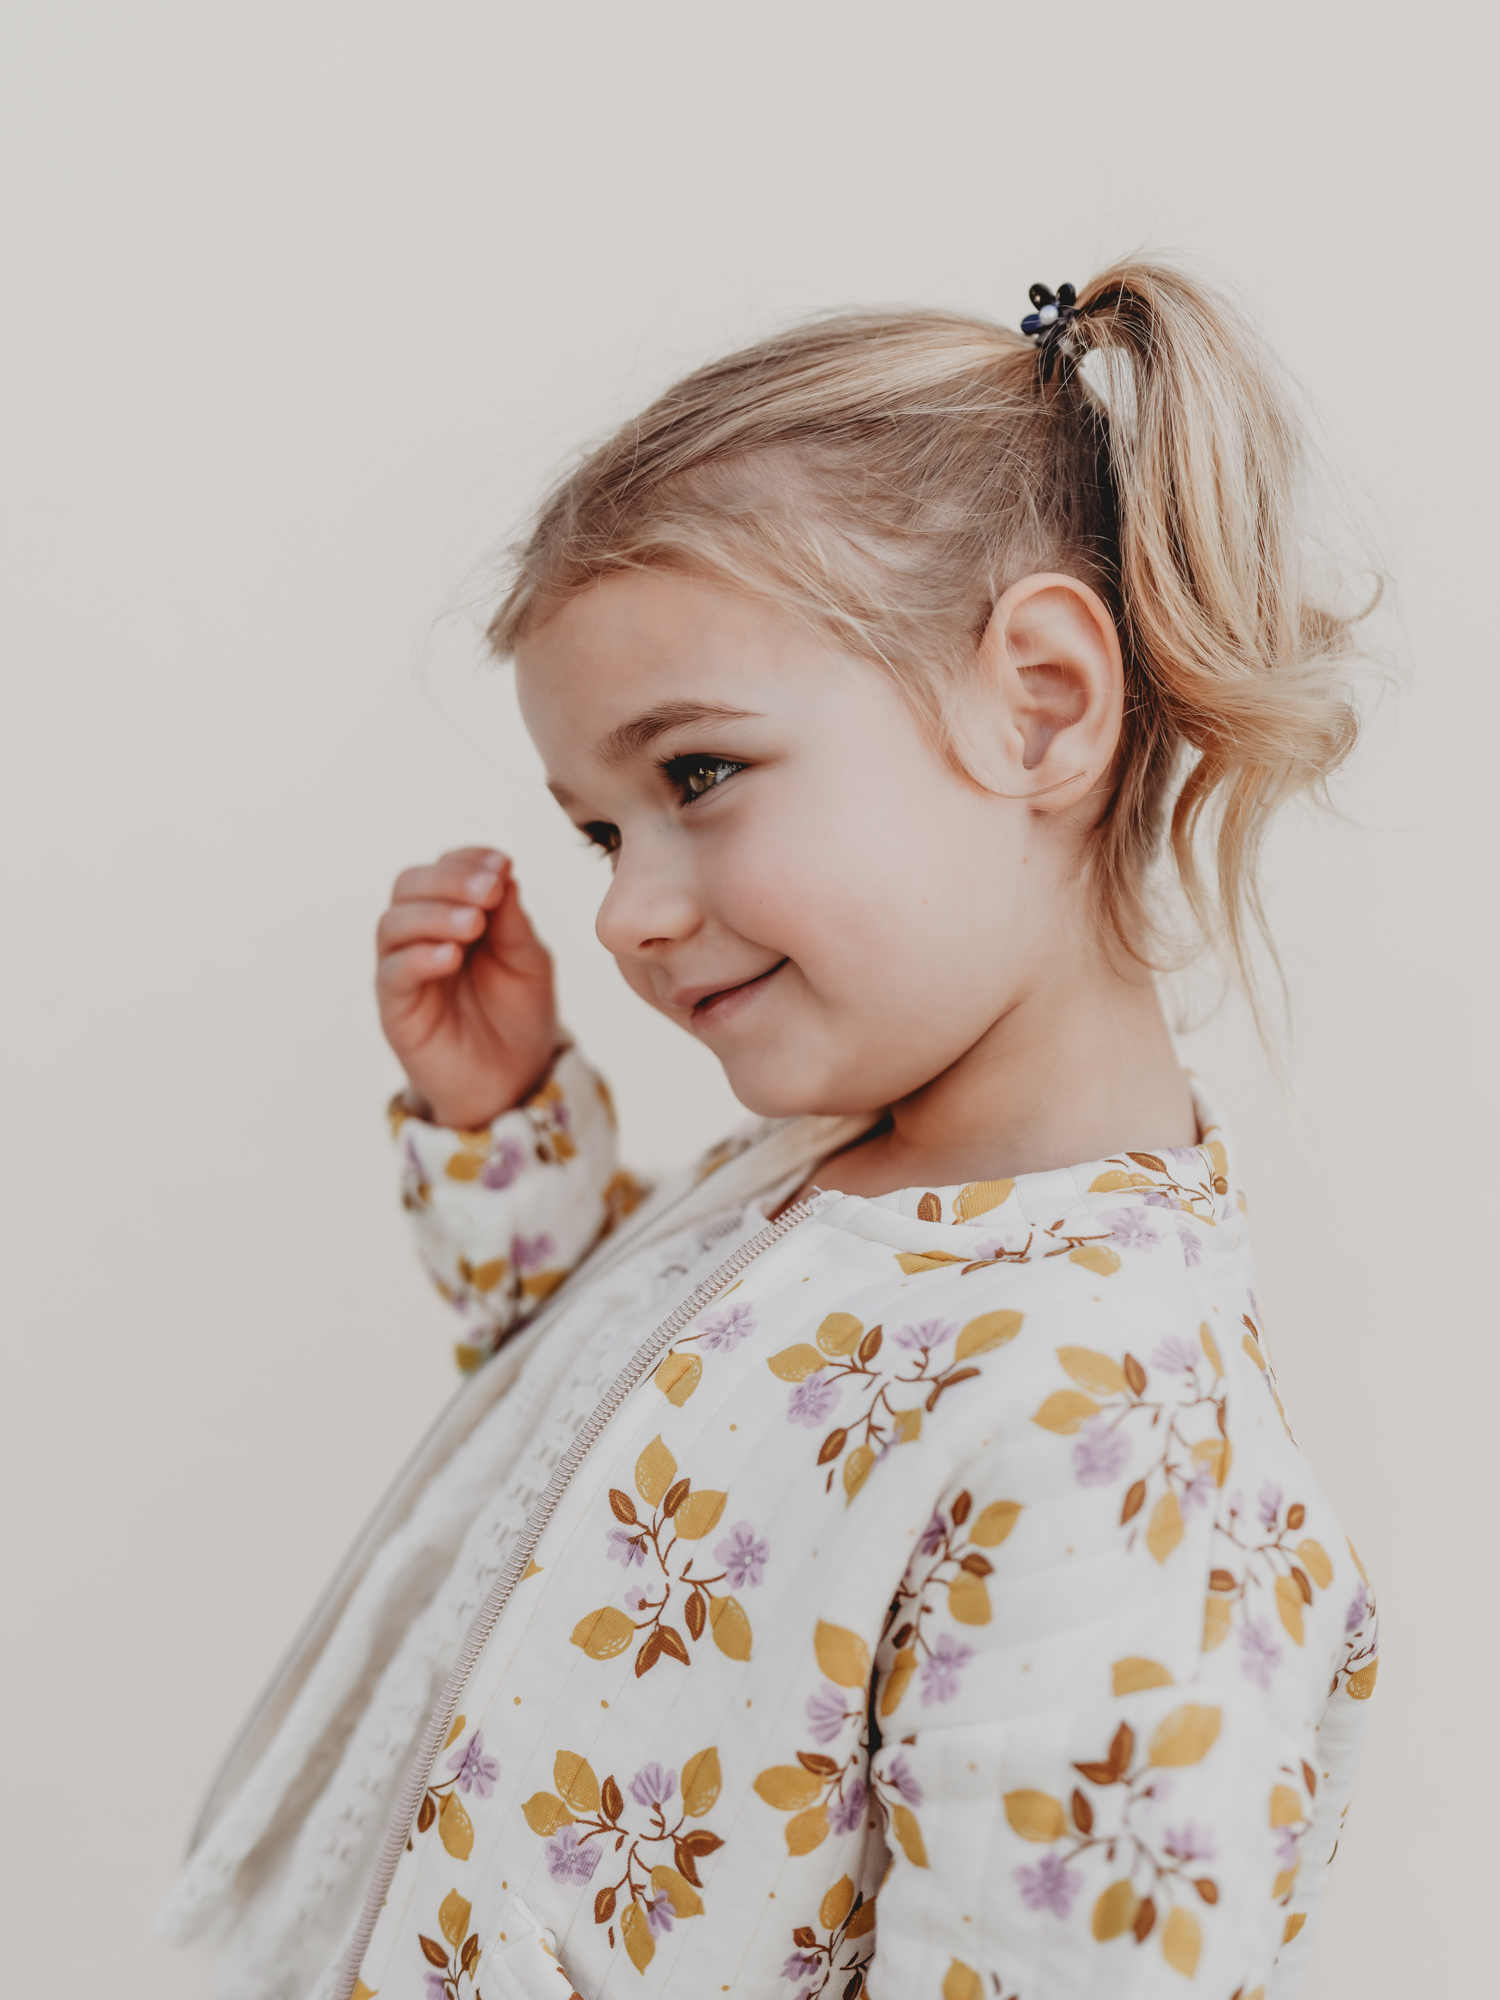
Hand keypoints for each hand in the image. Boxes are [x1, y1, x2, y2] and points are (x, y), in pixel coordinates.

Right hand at [376, 846, 559, 1128]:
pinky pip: (392, 973)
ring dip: (433, 914)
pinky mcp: (396, 1008)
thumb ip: (512, 921)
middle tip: (488, 889)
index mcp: (454, 913)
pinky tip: (451, 955)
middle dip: (449, 880)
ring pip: (393, 924)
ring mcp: (404, 970)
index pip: (444, 868)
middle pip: (408, 886)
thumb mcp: (529, 962)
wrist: (513, 1081)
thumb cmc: (519, 1015)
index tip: (502, 863)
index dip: (467, 860)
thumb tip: (503, 872)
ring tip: (473, 923)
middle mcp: (421, 934)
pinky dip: (419, 957)